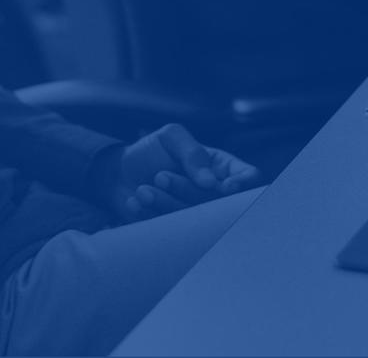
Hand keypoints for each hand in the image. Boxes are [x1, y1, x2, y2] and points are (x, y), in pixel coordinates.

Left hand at [101, 124, 261, 222]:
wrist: (118, 173)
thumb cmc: (150, 151)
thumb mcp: (170, 138)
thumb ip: (192, 152)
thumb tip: (211, 181)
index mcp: (221, 167)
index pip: (249, 177)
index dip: (244, 184)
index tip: (223, 187)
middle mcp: (213, 194)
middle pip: (217, 202)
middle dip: (186, 190)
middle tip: (160, 176)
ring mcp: (196, 214)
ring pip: (194, 218)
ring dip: (165, 203)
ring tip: (142, 189)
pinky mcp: (176, 231)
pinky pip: (172, 230)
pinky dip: (151, 215)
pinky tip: (135, 202)